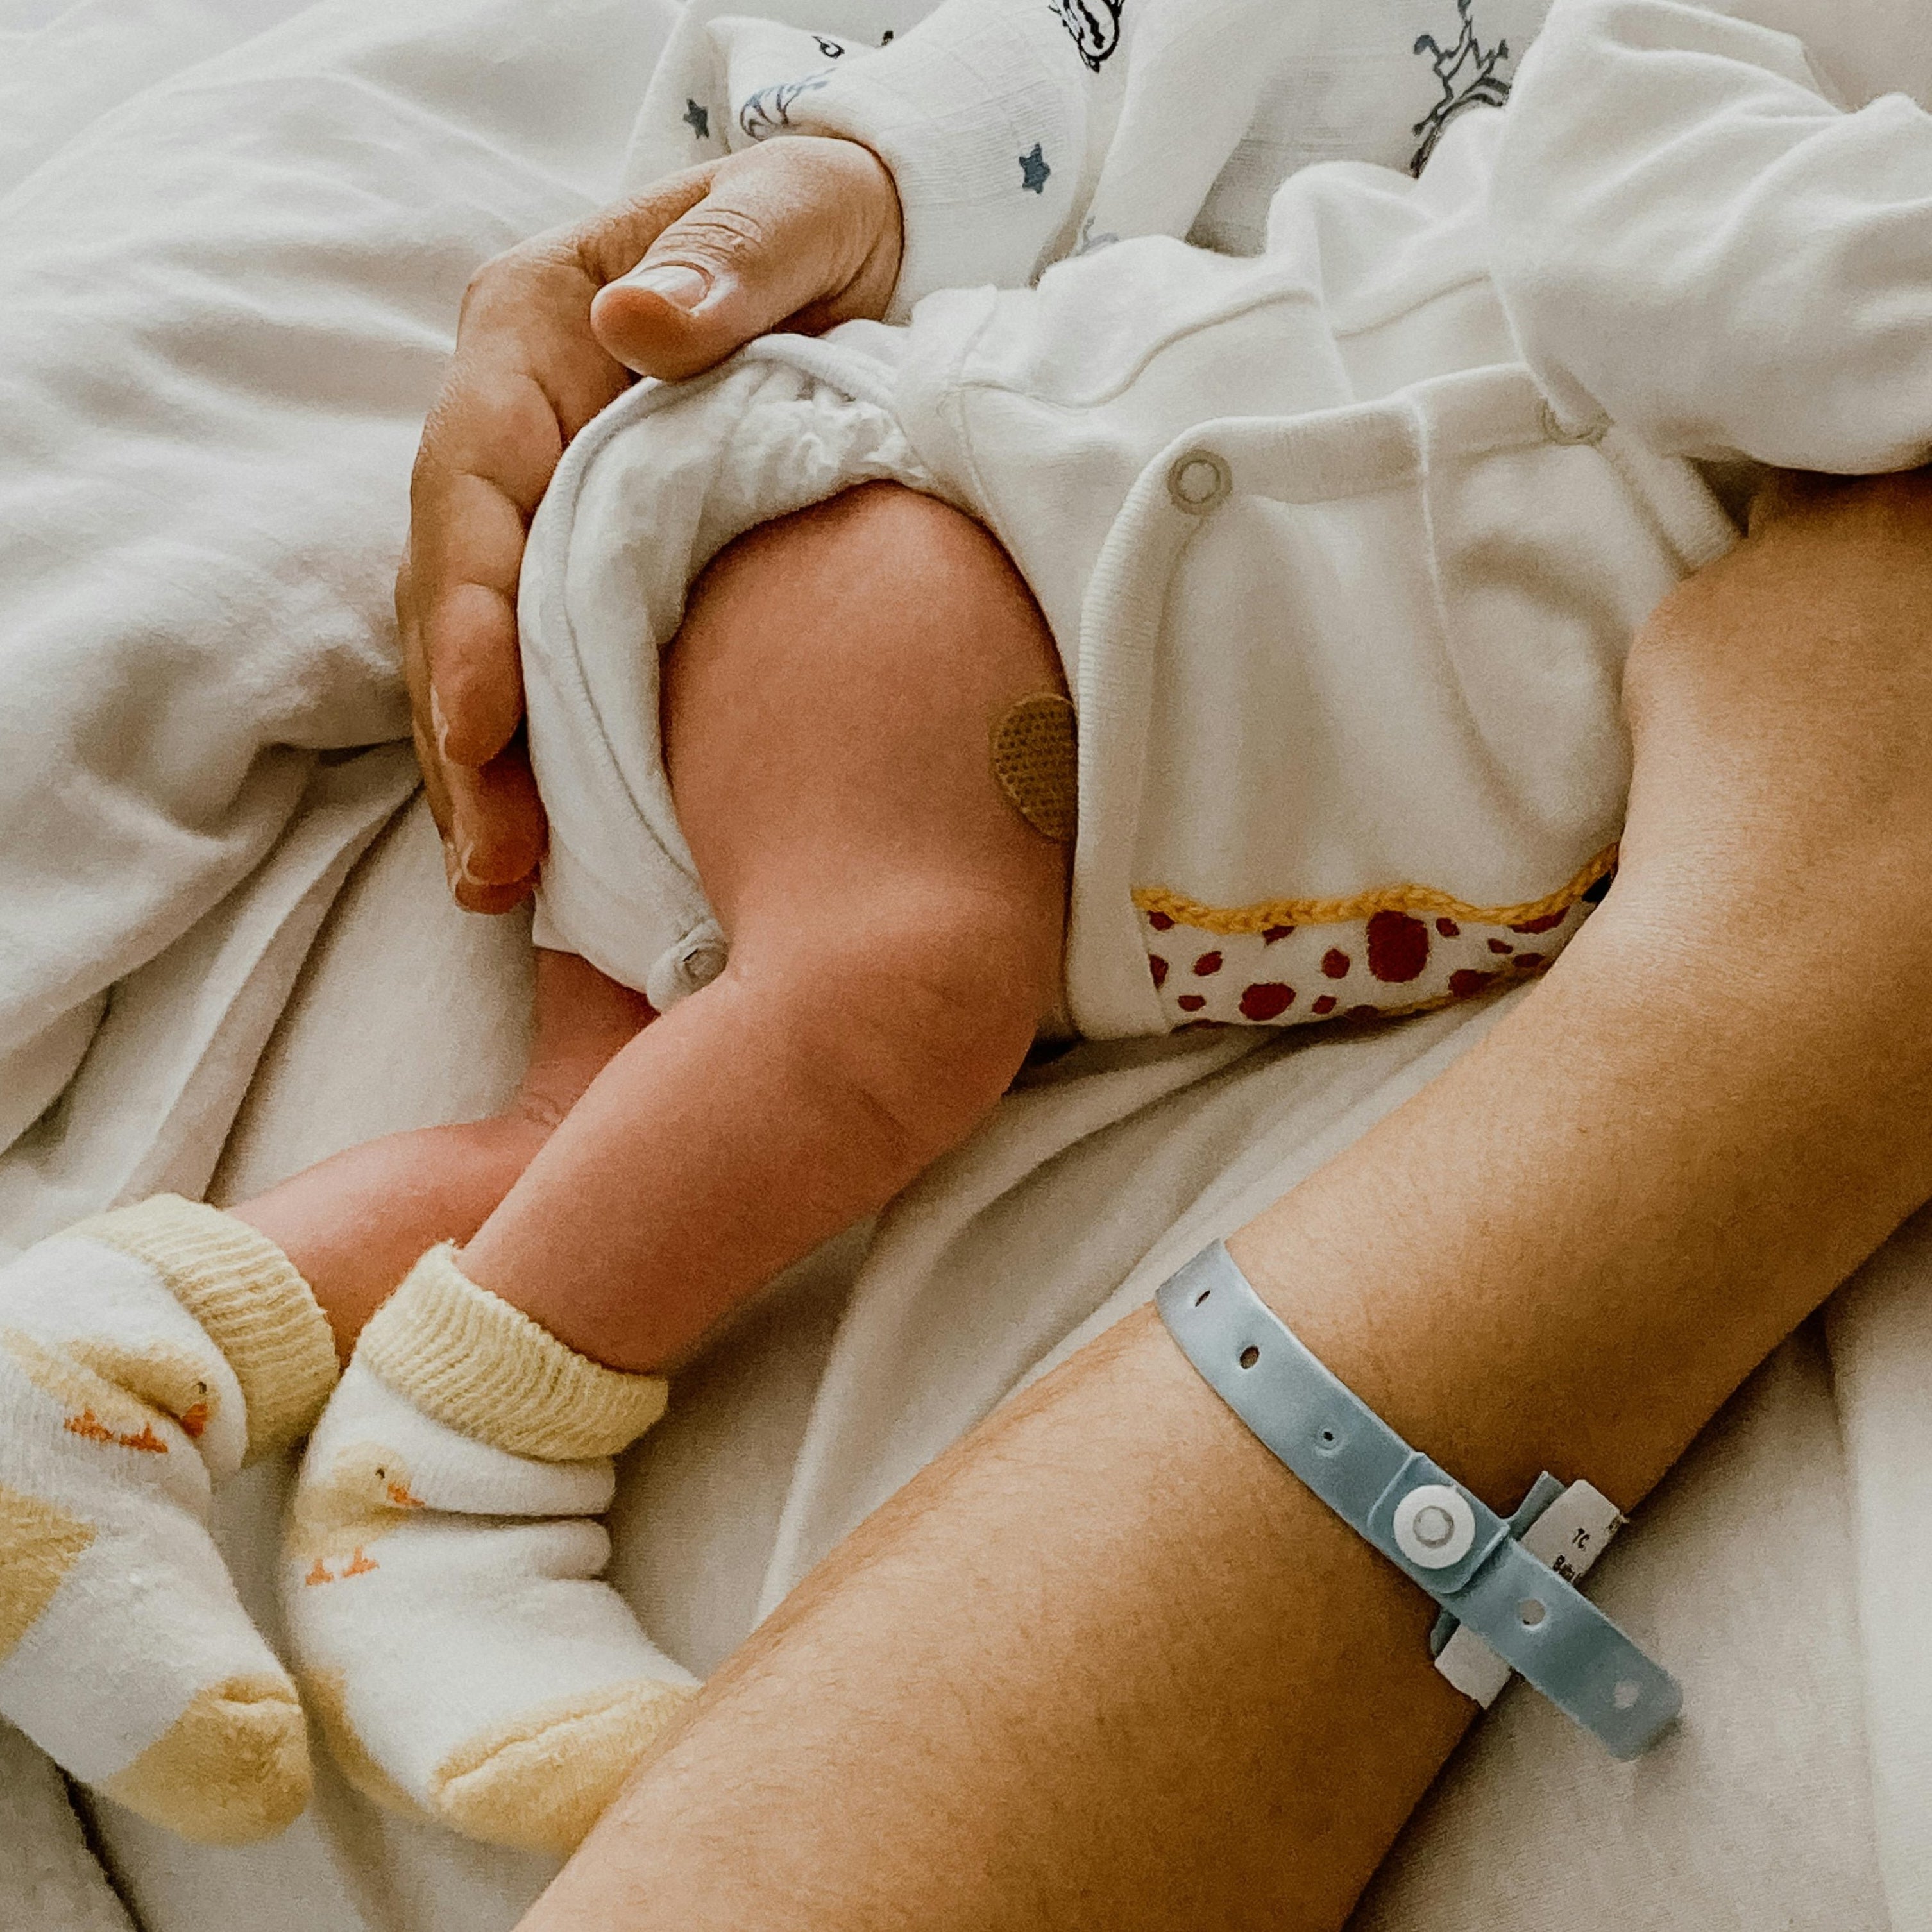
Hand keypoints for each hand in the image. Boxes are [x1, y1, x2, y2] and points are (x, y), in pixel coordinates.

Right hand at [400, 137, 902, 909]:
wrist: (864, 257)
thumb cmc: (822, 227)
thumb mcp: (795, 215)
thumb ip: (727, 259)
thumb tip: (639, 331)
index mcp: (535, 335)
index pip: (475, 479)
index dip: (474, 607)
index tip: (483, 722)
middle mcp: (512, 430)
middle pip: (456, 590)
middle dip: (462, 730)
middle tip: (490, 857)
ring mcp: (538, 506)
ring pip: (479, 647)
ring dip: (479, 772)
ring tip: (497, 884)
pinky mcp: (582, 568)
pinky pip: (536, 671)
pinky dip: (529, 762)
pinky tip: (540, 857)